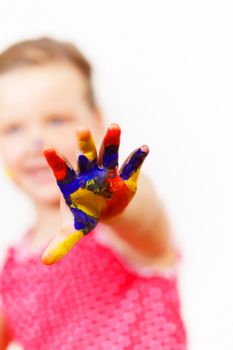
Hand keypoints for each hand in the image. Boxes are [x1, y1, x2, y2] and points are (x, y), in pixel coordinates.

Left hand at [41, 123, 148, 263]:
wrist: (105, 206)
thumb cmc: (85, 214)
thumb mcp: (74, 228)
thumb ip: (62, 241)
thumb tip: (45, 262)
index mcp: (74, 183)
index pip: (62, 170)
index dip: (56, 162)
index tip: (47, 149)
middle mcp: (90, 172)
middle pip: (86, 156)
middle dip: (84, 144)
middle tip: (81, 129)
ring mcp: (108, 171)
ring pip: (109, 154)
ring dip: (112, 141)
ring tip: (116, 127)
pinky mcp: (125, 176)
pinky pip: (132, 165)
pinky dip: (138, 158)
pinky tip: (145, 148)